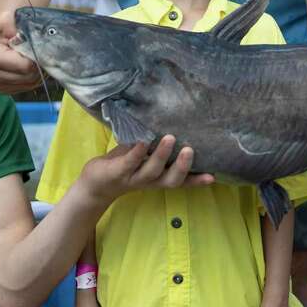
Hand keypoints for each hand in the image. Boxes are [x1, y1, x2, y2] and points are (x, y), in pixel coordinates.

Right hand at [0, 4, 42, 93]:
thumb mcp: (7, 17)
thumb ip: (19, 27)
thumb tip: (31, 40)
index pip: (26, 66)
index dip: (37, 55)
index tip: (37, 43)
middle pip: (28, 77)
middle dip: (37, 63)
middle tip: (36, 48)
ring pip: (29, 84)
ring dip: (35, 70)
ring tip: (30, 54)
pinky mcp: (1, 88)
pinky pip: (25, 87)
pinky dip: (30, 76)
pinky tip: (26, 62)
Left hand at [80, 136, 213, 202]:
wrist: (94, 184)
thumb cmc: (123, 166)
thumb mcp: (143, 158)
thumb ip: (156, 147)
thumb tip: (175, 122)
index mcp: (157, 178)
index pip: (180, 181)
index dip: (196, 180)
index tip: (213, 177)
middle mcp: (148, 181)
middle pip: (169, 180)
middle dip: (181, 166)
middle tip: (190, 149)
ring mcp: (133, 177)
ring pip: (151, 170)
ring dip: (161, 155)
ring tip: (170, 138)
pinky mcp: (117, 172)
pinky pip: (129, 162)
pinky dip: (137, 151)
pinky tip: (143, 141)